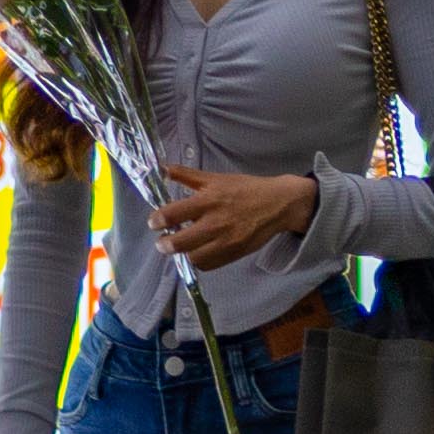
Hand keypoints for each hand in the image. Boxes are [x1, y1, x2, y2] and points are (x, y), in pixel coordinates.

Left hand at [154, 166, 315, 267]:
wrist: (278, 204)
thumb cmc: (245, 189)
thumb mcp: (216, 178)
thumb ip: (187, 175)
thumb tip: (162, 169)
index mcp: (208, 200)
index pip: (173, 214)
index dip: (158, 220)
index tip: (154, 222)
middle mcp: (215, 222)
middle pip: (180, 242)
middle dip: (164, 244)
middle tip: (162, 241)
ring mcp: (225, 241)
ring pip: (193, 257)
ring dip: (182, 254)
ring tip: (181, 246)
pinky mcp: (234, 253)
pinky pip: (208, 265)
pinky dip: (199, 261)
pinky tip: (198, 252)